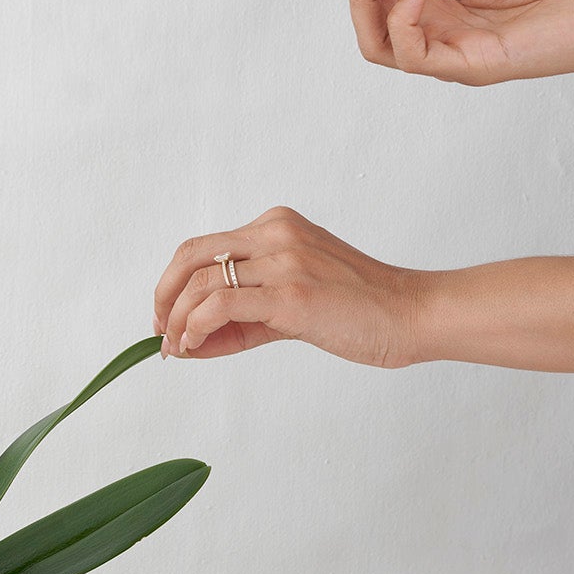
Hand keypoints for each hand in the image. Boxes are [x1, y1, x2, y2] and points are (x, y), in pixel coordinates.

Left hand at [152, 206, 423, 366]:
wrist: (413, 315)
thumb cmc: (361, 311)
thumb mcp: (295, 303)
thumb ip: (246, 317)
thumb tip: (193, 341)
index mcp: (277, 225)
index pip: (205, 248)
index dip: (174, 283)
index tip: (167, 318)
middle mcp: (276, 233)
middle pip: (192, 255)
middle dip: (165, 295)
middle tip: (160, 332)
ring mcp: (284, 260)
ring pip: (202, 281)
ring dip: (178, 319)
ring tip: (178, 348)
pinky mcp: (291, 293)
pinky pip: (222, 302)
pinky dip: (196, 325)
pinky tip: (195, 345)